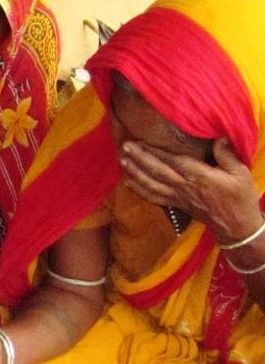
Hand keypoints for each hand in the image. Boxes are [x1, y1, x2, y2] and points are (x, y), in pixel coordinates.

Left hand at [119, 138, 261, 242]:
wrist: (235, 225)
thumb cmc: (239, 197)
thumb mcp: (240, 173)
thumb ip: (227, 155)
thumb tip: (219, 138)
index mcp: (199, 176)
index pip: (173, 161)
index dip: (156, 151)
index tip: (142, 141)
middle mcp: (184, 187)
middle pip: (157, 171)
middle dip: (140, 158)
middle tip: (125, 146)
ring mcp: (178, 197)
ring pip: (152, 185)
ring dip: (135, 172)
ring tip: (122, 161)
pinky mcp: (176, 205)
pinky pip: (155, 198)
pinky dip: (140, 191)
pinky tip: (128, 184)